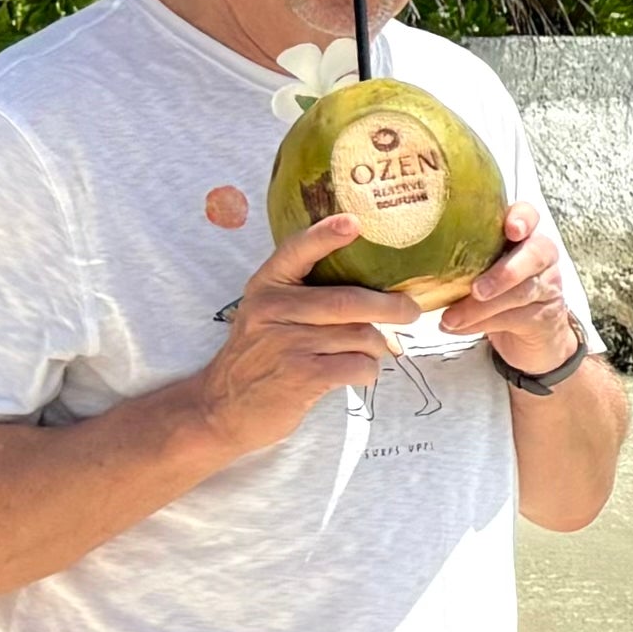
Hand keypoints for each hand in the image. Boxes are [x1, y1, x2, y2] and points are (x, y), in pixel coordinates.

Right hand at [191, 213, 415, 451]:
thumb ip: (303, 296)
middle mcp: (273, 310)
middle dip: (390, 306)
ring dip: (377, 346)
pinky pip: (357, 365)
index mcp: (266, 287)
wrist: (222, 408)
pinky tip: (358, 373)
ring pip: (360, 335)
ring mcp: (286, 344)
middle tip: (410, 310)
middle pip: (348, 301)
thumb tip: (371, 286)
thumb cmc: (260, 357)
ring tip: (372, 351)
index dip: (325, 235)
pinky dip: (368, 370)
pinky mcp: (301, 376)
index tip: (354, 222)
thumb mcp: (267, 315)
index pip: (296, 251)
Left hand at [442, 204, 582, 375]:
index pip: (529, 215)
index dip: (523, 219)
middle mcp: (541, 257)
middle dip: (504, 273)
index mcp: (522, 236)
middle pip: (535, 254)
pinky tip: (458, 328)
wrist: (528, 337)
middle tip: (476, 290)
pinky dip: (483, 325)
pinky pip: (516, 318)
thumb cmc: (493, 293)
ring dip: (482, 307)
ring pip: (521, 292)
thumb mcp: (477, 269)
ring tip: (452, 318)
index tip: (511, 229)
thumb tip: (410, 260)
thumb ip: (460, 258)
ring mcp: (547, 287)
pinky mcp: (545, 317)